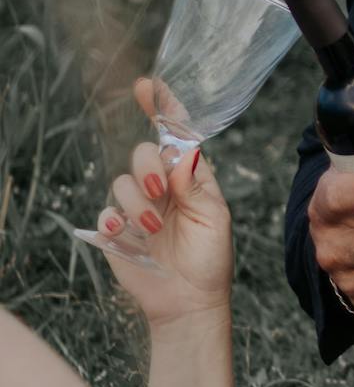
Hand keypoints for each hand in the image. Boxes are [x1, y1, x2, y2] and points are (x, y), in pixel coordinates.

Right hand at [100, 78, 232, 323]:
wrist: (188, 301)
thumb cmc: (209, 259)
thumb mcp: (214, 219)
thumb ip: (195, 186)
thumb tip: (179, 154)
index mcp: (191, 177)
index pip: (176, 135)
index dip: (163, 108)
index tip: (148, 85)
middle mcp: (163, 186)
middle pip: (144, 152)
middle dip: (147, 166)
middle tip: (159, 191)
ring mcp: (138, 206)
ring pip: (122, 181)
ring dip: (137, 203)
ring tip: (153, 228)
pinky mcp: (117, 229)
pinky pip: (106, 210)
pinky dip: (114, 220)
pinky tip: (125, 235)